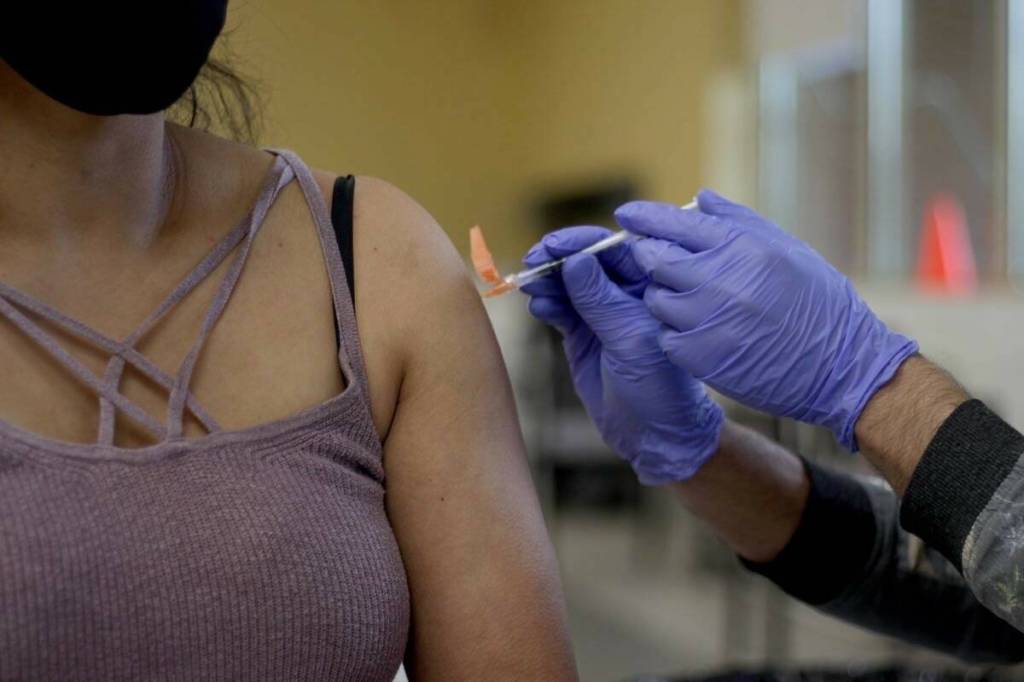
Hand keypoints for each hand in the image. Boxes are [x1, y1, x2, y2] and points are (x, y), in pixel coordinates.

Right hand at [522, 226, 723, 483]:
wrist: (652, 434)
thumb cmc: (659, 386)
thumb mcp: (630, 338)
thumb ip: (601, 300)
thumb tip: (575, 261)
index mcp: (651, 287)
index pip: (615, 249)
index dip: (583, 242)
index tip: (553, 245)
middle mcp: (626, 294)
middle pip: (586, 262)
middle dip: (558, 259)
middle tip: (532, 262)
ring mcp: (601, 313)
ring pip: (568, 284)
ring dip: (548, 281)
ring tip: (531, 286)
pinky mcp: (582, 334)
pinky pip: (560, 309)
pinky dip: (547, 304)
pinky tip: (538, 306)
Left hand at [620, 190, 918, 449]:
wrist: (840, 368)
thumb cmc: (819, 304)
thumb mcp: (788, 249)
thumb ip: (738, 221)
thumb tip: (699, 199)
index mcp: (740, 247)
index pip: (674, 223)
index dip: (645, 217)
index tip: (626, 214)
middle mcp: (717, 280)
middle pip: (654, 259)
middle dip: (650, 256)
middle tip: (658, 260)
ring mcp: (704, 320)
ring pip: (655, 299)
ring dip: (666, 297)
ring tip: (697, 303)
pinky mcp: (699, 356)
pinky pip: (665, 335)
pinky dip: (676, 333)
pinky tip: (703, 333)